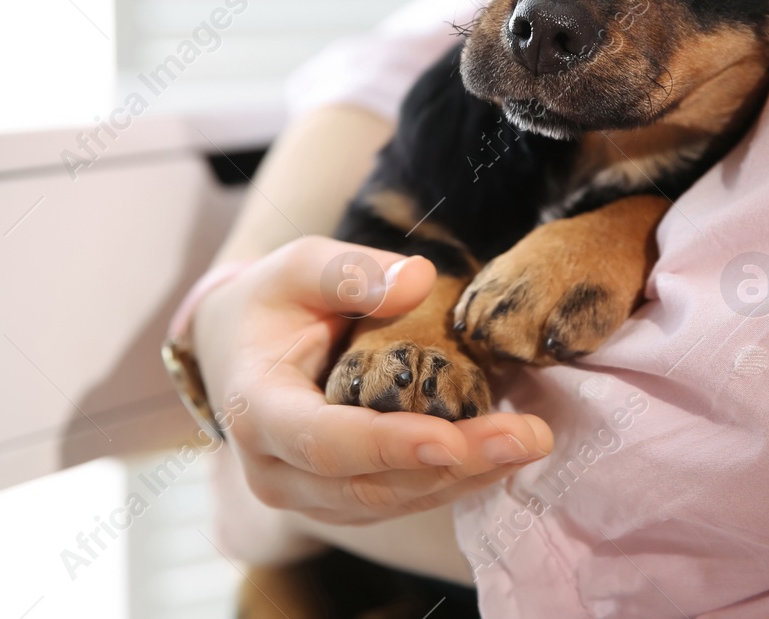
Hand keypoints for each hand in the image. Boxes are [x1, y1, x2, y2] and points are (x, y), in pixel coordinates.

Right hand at [191, 236, 552, 524]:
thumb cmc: (271, 303)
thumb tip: (416, 280)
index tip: (451, 441)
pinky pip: (401, 500)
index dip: (387, 446)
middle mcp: (276, 470)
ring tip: (530, 441)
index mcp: (257, 410)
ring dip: (467, 478)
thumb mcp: (297, 267)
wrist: (238, 349)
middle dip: (454, 465)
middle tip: (527, 437)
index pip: (322, 441)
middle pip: (369, 483)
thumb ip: (348, 272)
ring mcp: (307, 496)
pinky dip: (455, 481)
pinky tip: (504, 453)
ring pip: (392, 501)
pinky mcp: (340, 501)